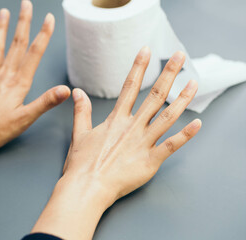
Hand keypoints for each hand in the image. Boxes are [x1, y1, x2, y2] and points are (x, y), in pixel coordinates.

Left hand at [0, 1, 69, 148]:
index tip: (49, 19)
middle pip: (16, 44)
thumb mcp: (25, 118)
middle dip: (23, 23)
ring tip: (4, 12)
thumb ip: (45, 102)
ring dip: (1, 29)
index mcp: (18, 83)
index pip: (34, 54)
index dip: (43, 35)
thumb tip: (65, 90)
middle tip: (26, 4)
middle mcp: (5, 76)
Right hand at [31, 47, 201, 239]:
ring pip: (168, 117)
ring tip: (194, 84)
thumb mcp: (79, 134)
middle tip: (180, 56)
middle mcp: (132, 127)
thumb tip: (77, 93)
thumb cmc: (82, 164)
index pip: (130, 86)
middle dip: (169, 74)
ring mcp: (143, 143)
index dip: (139, 67)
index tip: (146, 51)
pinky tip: (198, 124)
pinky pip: (171, 145)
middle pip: (155, 96)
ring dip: (183, 99)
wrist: (86, 188)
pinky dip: (186, 135)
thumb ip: (82, 111)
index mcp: (116, 120)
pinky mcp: (150, 161)